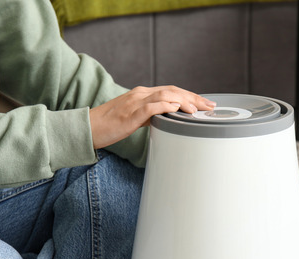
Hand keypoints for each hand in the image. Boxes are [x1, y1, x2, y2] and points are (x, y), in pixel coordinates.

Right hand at [89, 86, 215, 148]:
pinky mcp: (131, 113)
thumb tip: (167, 117)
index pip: (171, 91)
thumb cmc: (110, 125)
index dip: (190, 96)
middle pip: (173, 90)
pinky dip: (167, 106)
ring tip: (198, 109)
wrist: (89, 128)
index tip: (204, 103)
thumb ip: (150, 115)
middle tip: (209, 106)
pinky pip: (152, 107)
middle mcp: (141, 94)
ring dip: (185, 101)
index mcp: (142, 94)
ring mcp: (136, 102)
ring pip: (166, 95)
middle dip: (194, 98)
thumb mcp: (134, 117)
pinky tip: (178, 109)